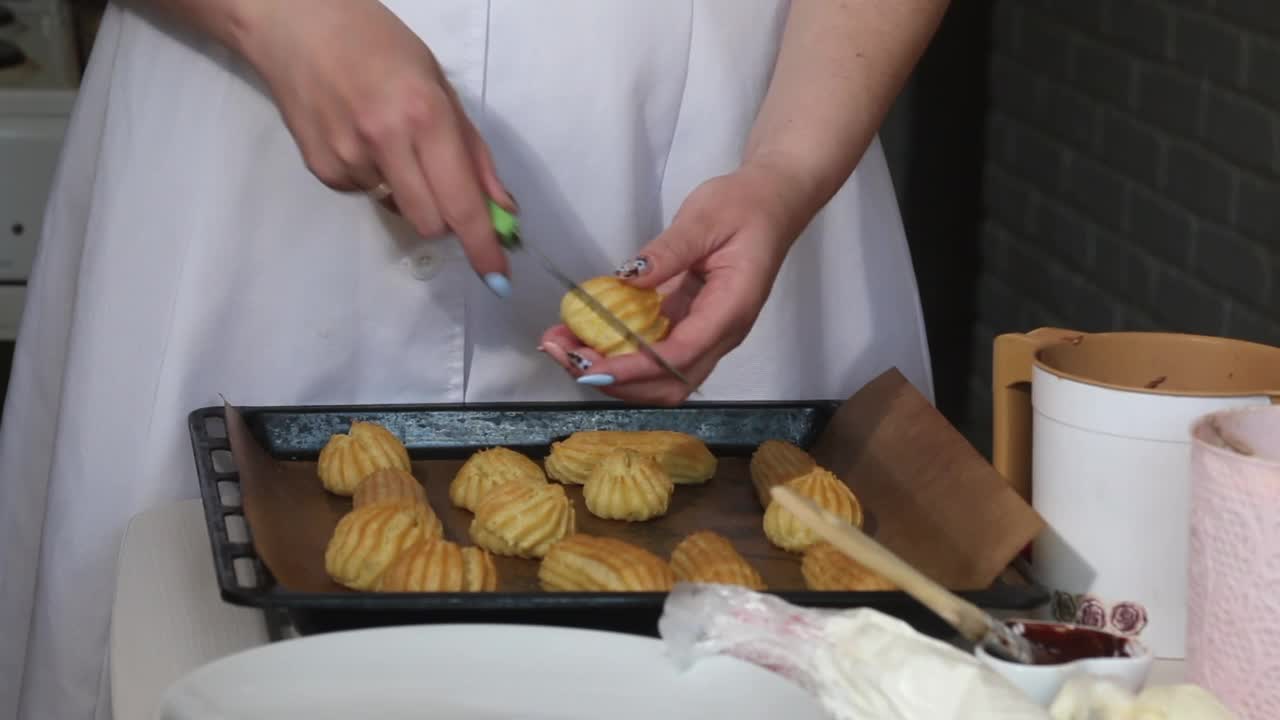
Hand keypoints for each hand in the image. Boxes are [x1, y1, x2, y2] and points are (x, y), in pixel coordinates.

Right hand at [237, 0, 514, 290]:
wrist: (293, 21)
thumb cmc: (378, 44)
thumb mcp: (439, 85)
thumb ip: (473, 152)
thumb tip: (500, 208)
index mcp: (423, 115)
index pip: (460, 202)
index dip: (482, 245)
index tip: (498, 277)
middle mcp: (385, 142)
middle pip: (431, 222)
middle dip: (447, 217)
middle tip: (443, 182)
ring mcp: (347, 159)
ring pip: (398, 208)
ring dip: (407, 189)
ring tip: (388, 137)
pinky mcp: (321, 169)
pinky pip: (366, 193)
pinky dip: (375, 177)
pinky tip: (359, 135)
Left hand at [539, 162, 813, 404]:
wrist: (771, 203)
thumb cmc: (745, 207)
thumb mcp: (705, 218)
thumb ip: (669, 251)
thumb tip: (629, 280)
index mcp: (730, 310)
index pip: (679, 356)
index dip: (633, 368)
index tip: (590, 367)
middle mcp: (719, 333)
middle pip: (667, 384)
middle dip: (614, 381)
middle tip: (565, 356)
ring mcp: (704, 333)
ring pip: (656, 377)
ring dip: (609, 372)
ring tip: (563, 347)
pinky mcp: (689, 326)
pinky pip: (652, 354)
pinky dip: (616, 353)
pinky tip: (582, 337)